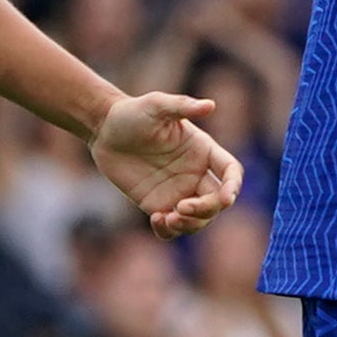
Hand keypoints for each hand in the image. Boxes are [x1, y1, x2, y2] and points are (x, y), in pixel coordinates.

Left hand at [90, 92, 243, 238]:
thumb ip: (182, 106)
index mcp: (203, 150)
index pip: (230, 171)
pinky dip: (169, 231)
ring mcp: (178, 192)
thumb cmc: (132, 113)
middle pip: (217, 201)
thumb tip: (210, 105)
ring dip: (189, 224)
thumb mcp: (156, 105)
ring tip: (167, 218)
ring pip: (198, 219)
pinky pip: (172, 228)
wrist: (104, 130)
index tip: (226, 198)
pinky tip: (156, 220)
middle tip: (182, 208)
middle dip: (206, 210)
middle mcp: (196, 174)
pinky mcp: (158, 205)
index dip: (233, 186)